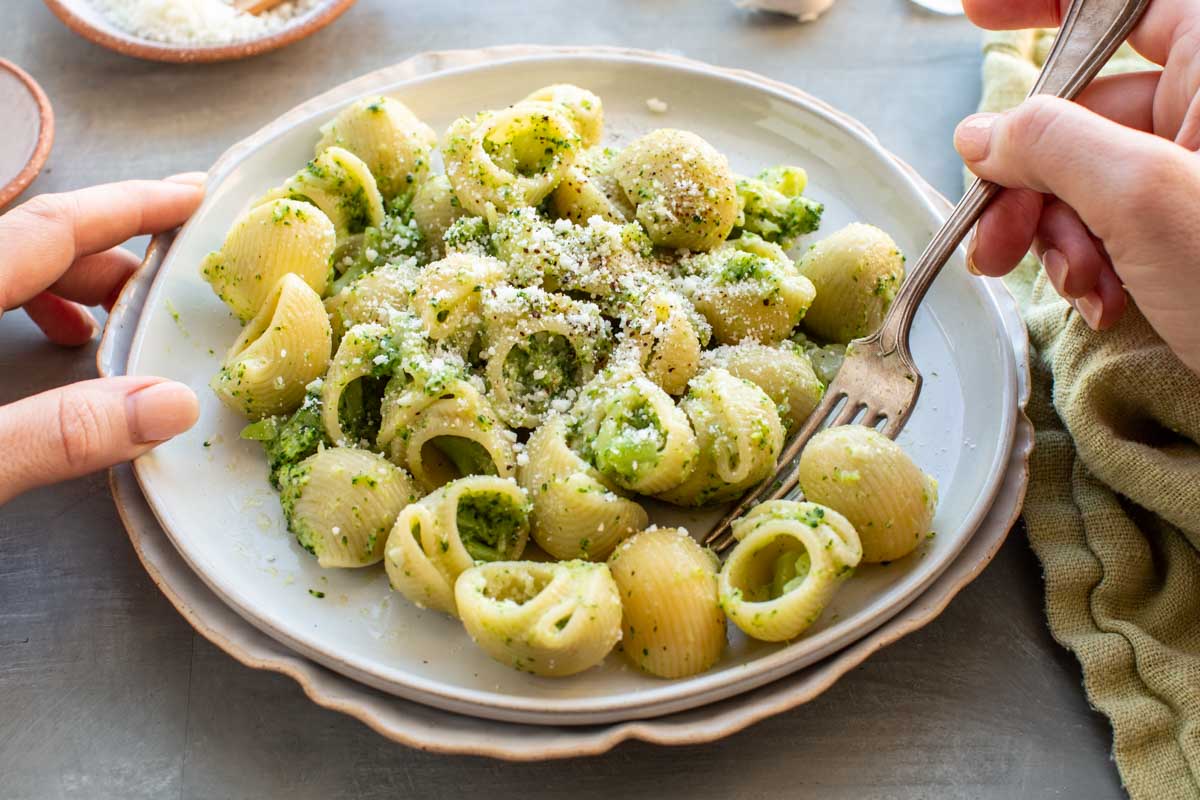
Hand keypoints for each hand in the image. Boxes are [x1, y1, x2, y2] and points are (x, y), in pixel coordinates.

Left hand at [0, 176, 204, 504]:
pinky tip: (52, 347)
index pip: (55, 227)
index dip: (131, 206)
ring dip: (68, 286)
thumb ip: (60, 432)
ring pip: (7, 264)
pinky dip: (27, 305)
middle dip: (110, 257)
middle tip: (168, 290)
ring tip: (109, 327)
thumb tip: (176, 406)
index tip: (194, 197)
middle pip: (33, 239)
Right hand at [955, 0, 1199, 375]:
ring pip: (1086, 174)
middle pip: (1083, 108)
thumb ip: (1052, 145)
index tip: (979, 11)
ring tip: (1075, 284)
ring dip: (1055, 234)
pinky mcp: (1192, 222)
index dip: (1042, 3)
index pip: (1119, 4)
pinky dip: (1090, 260)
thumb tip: (983, 134)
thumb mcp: (1143, 200)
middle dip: (1028, 175)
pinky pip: (1112, 220)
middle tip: (994, 231)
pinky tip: (1104, 299)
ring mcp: (1199, 169)